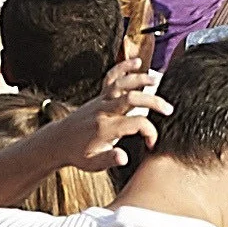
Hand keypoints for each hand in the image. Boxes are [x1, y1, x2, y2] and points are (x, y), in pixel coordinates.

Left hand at [35, 55, 169, 174]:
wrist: (59, 142)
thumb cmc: (78, 154)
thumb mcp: (93, 164)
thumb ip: (110, 159)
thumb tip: (124, 157)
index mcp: (106, 129)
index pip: (137, 124)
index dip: (150, 133)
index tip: (151, 143)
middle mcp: (104, 111)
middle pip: (132, 99)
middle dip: (153, 102)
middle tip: (168, 109)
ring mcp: (101, 101)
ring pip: (122, 84)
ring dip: (140, 79)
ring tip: (156, 80)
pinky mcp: (99, 96)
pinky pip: (112, 78)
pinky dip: (124, 67)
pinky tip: (137, 62)